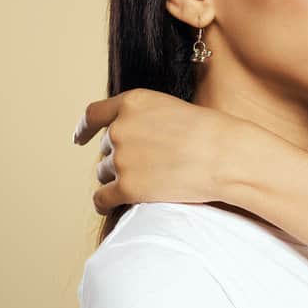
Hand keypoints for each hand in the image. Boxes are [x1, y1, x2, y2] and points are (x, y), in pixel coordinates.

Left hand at [72, 88, 236, 214]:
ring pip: (105, 173)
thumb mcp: (174, 110)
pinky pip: (102, 198)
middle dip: (120, 157)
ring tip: (148, 182)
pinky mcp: (128, 188)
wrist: (228, 156)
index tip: (80, 138)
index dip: (84, 128)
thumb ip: (146, 119)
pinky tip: (109, 205)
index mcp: (133, 102)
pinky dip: (104, 202)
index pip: (95, 114)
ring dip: (119, 178)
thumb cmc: (212, 133)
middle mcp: (120, 128)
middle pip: (105, 148)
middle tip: (148, 167)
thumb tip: (125, 140)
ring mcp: (122, 159)